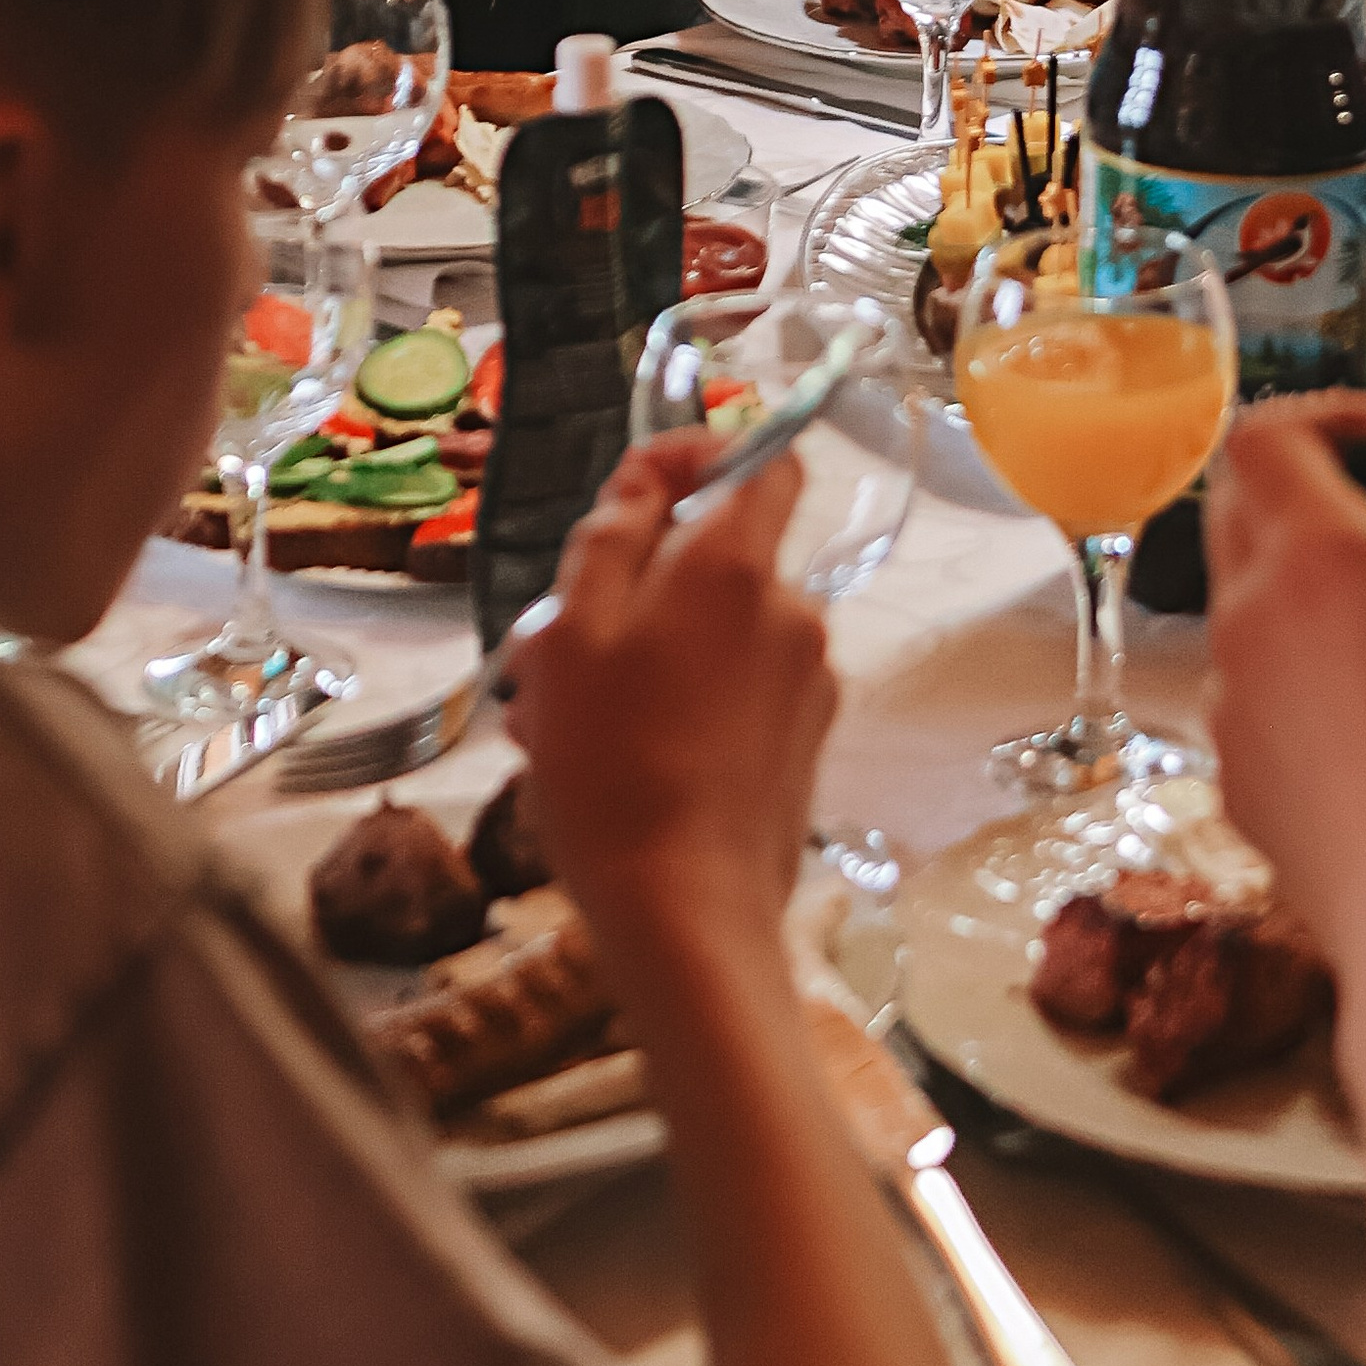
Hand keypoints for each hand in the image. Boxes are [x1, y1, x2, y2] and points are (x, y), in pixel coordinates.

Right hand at [501, 435, 833, 972]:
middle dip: (639, 577)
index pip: (764, 455)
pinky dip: (681, 698)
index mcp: (735, 566)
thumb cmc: (609, 766)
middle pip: (720, 552)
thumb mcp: (570, 634)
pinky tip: (615, 760)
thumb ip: (611, 538)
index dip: (703, 450)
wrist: (685, 915)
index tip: (635, 486)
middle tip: (555, 640)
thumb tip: (646, 482)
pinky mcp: (806, 740)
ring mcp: (809, 679)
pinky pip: (737, 687)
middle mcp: (792, 608)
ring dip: (645, 649)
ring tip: (563, 719)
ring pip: (716, 628)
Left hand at [1201, 396, 1365, 966]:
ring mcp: (1236, 714)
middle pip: (1242, 514)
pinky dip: (1312, 696)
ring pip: (1247, 617)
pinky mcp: (1248, 792)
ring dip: (1311, 602)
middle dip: (1319, 500)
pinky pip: (1262, 711)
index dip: (1331, 417)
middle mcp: (1250, 626)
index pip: (1265, 433)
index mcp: (1315, 559)